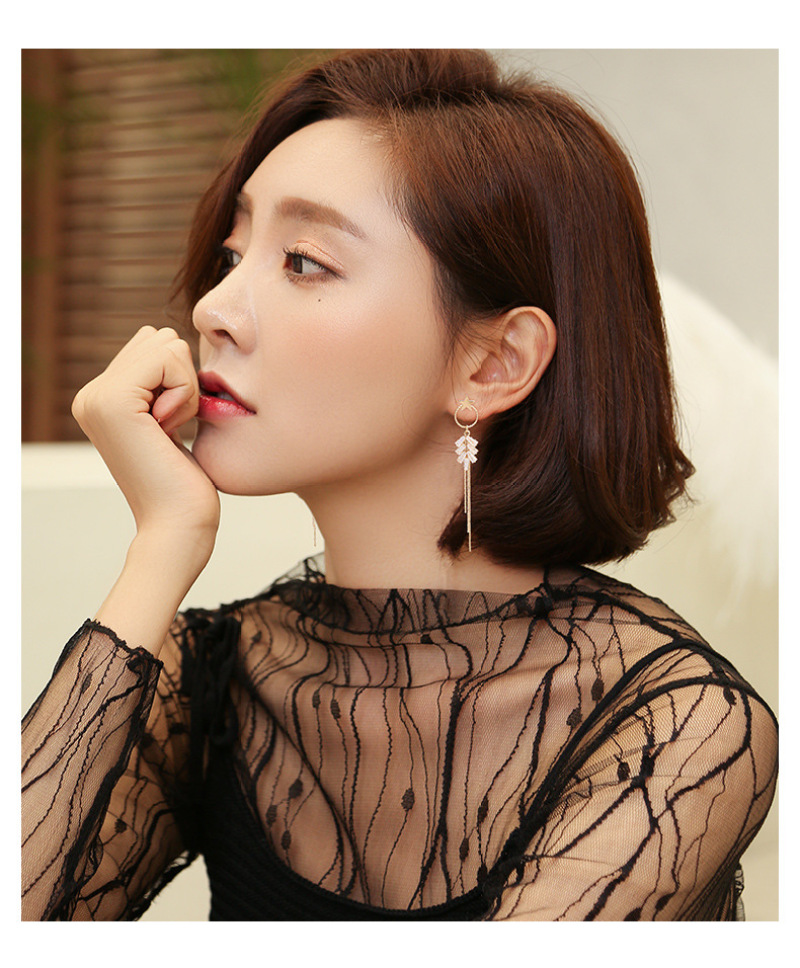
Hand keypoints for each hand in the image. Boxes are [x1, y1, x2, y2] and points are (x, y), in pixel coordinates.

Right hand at [72, 326, 219, 558]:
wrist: (178, 524)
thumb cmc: (186, 484)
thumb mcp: (171, 419)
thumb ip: (160, 382)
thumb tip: (166, 340)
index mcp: (101, 398)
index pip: (155, 344)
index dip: (182, 379)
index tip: (173, 425)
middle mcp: (90, 395)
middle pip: (160, 339)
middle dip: (184, 379)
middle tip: (174, 427)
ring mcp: (96, 396)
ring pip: (166, 345)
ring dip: (186, 387)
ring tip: (171, 429)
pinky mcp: (112, 401)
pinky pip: (169, 359)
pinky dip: (186, 392)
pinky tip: (170, 428)